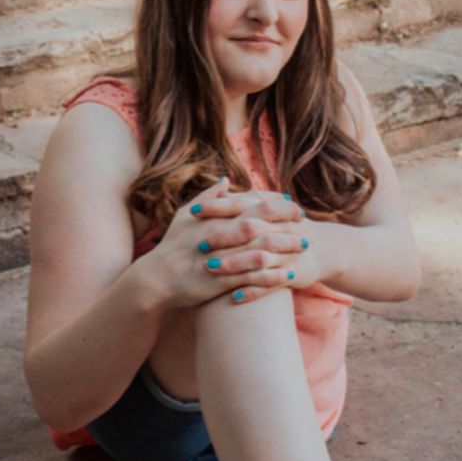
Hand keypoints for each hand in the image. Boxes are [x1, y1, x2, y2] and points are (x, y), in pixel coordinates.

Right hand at [146, 177, 310, 308]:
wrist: (156, 279)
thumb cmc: (171, 246)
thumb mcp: (185, 216)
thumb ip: (209, 197)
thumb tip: (226, 180)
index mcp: (216, 217)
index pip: (253, 203)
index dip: (277, 203)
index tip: (293, 205)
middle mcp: (221, 233)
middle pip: (263, 222)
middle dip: (287, 221)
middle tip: (306, 222)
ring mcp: (222, 257)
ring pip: (261, 248)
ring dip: (286, 246)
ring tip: (304, 246)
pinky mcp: (222, 280)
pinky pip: (253, 277)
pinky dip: (273, 276)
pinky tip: (289, 276)